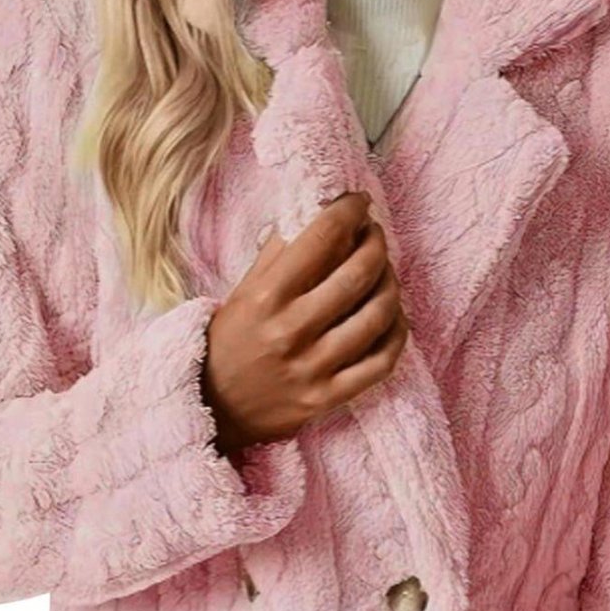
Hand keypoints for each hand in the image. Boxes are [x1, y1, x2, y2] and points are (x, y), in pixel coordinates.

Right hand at [202, 190, 408, 453]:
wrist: (213, 407)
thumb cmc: (231, 342)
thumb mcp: (244, 292)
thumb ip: (280, 255)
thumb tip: (319, 214)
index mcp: (266, 297)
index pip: (322, 239)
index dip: (349, 212)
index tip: (358, 203)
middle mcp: (291, 331)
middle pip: (358, 274)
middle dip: (375, 244)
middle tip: (374, 236)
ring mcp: (312, 368)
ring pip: (378, 315)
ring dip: (391, 284)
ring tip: (385, 273)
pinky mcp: (327, 397)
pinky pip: (381, 362)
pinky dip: (396, 333)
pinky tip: (392, 317)